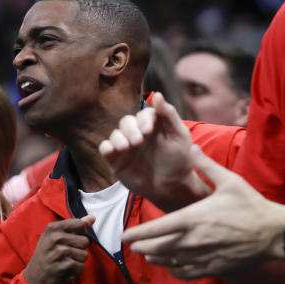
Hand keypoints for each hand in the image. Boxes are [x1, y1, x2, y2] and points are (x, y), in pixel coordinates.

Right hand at [24, 217, 95, 283]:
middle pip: (85, 241)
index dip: (80, 233)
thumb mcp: (55, 236)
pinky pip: (81, 267)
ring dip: (77, 260)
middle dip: (79, 249)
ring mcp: (59, 252)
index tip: (70, 239)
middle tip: (65, 253)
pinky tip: (65, 269)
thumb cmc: (47, 253)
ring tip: (64, 261)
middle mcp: (55, 238)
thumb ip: (75, 226)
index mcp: (53, 228)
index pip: (80, 224)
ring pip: (84, 255)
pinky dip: (75, 270)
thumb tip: (92, 218)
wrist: (34, 276)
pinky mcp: (64, 266)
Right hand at [99, 92, 209, 211]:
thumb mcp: (179, 136)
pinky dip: (106, 147)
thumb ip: (169, 114)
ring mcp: (126, 146)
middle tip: (138, 141)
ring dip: (119, 138)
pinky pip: (105, 148)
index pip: (143, 114)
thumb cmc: (179, 160)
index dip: (144, 119)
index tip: (149, 130)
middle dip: (131, 129)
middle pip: (127, 122)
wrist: (171, 188)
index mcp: (153, 125)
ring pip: (115, 134)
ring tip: (126, 148)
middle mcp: (137, 133)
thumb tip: (159, 95)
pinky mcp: (116, 160)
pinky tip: (113, 151)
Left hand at [122, 145, 284, 278]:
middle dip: (142, 247)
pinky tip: (171, 265)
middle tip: (132, 244)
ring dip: (155, 258)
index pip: (155, 229)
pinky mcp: (212, 268)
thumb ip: (205, 165)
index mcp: (192, 218)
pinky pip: (186, 272)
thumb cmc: (251, 205)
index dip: (137, 234)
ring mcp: (202, 257)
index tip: (124, 235)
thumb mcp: (228, 180)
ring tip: (146, 254)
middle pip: (157, 249)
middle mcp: (193, 241)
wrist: (273, 233)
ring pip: (169, 262)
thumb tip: (190, 146)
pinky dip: (174, 269)